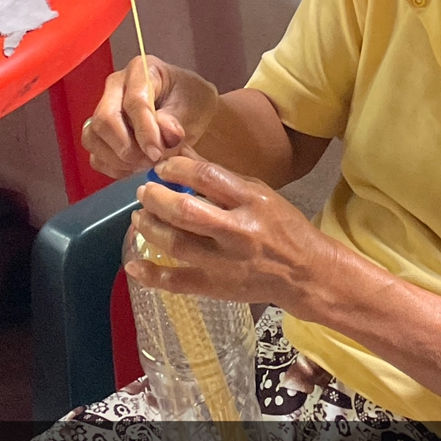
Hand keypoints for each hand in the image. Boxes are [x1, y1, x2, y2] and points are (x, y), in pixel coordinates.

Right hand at [82, 58, 219, 177]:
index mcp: (141, 70)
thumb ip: (175, 119)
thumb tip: (165, 134)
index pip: (133, 101)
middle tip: (151, 160)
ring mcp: (104, 109)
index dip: (144, 131)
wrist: (192, 115)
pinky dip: (114, 167)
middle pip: (104, 119)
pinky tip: (135, 168)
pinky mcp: (100, 133)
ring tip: (145, 164)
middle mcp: (116, 87)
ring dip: (118, 159)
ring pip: (93, 137)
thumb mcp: (190, 105)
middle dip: (127, 147)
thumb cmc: (191, 103)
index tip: (157, 152)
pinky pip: (95, 155)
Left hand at [125, 152, 330, 316]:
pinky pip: (179, 282)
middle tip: (144, 192)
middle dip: (156, 198)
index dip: (178, 168)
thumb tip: (181, 153)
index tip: (162, 167)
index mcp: (253, 201)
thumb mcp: (259, 193)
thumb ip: (219, 178)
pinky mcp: (218, 288)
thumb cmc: (283, 227)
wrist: (306, 273)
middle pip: (186, 212)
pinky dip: (152, 275)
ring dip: (150, 228)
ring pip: (177, 244)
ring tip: (140, 217)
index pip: (208, 177)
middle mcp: (239, 231)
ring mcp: (227, 263)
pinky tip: (134, 265)